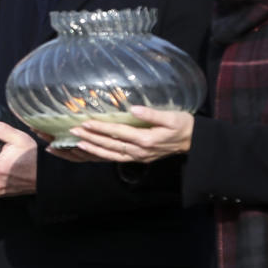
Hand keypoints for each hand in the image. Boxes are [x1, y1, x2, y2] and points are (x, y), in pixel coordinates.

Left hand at [52, 106, 193, 162]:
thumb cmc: (183, 126)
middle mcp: (139, 151)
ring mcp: (137, 157)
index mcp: (146, 140)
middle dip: (90, 139)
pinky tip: (90, 150)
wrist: (194, 143)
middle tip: (73, 132)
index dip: (100, 128)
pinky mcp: (137, 158)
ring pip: (110, 155)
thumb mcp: (172, 117)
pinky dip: (101, 155)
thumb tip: (133, 109)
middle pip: (109, 145)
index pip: (118, 133)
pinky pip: (115, 158)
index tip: (85, 123)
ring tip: (76, 143)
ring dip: (92, 149)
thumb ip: (152, 114)